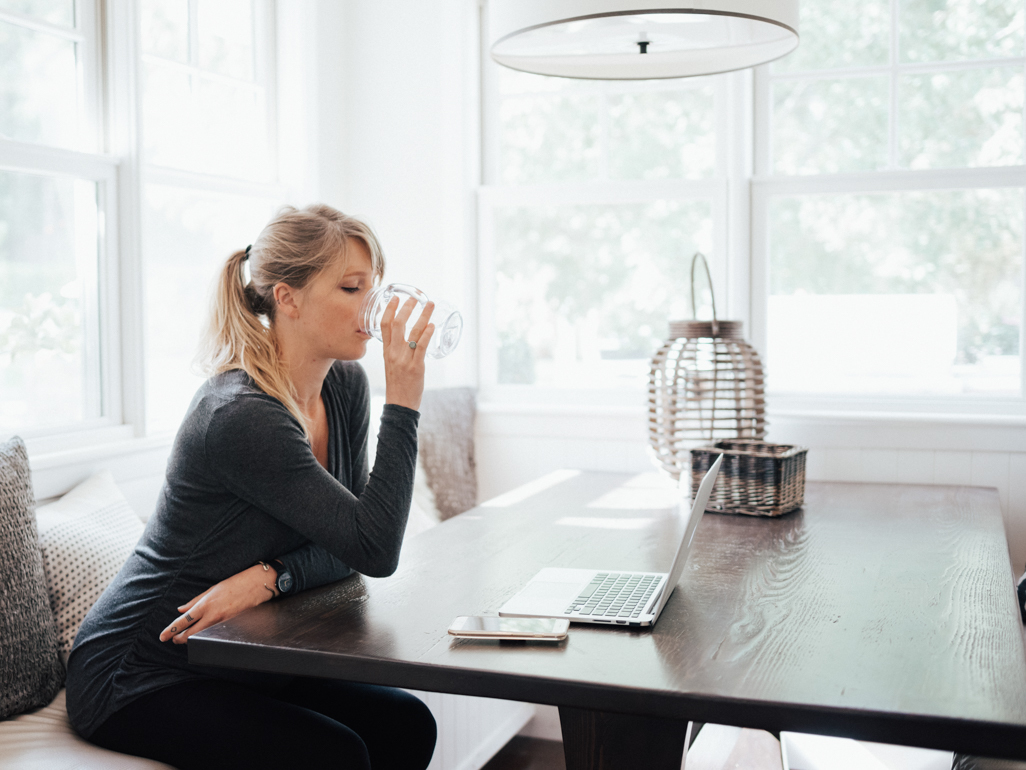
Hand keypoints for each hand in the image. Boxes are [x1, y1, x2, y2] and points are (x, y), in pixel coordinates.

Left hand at [159, 563, 277, 644]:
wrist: (256, 585)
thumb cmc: (235, 583)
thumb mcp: (212, 589)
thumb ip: (195, 601)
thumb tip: (181, 609)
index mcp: (205, 605)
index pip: (183, 621)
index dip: (171, 630)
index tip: (162, 636)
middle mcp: (212, 615)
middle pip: (190, 634)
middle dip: (179, 638)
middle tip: (173, 639)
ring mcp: (221, 622)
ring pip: (200, 635)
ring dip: (190, 637)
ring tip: (183, 637)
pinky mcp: (229, 624)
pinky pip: (212, 632)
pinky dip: (204, 633)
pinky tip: (201, 632)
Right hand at [382, 295, 434, 411]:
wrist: (399, 405)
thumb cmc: (398, 385)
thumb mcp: (391, 365)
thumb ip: (396, 352)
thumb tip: (407, 340)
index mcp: (386, 351)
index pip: (383, 325)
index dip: (389, 310)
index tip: (395, 298)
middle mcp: (393, 353)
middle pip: (397, 324)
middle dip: (407, 308)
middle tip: (416, 297)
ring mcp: (404, 359)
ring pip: (412, 332)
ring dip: (423, 316)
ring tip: (430, 305)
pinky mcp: (416, 367)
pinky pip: (420, 347)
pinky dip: (426, 334)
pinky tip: (432, 326)